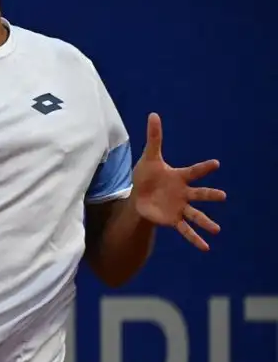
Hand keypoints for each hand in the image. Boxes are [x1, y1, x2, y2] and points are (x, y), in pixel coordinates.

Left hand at [132, 112, 226, 249]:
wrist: (139, 197)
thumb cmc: (147, 176)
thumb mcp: (149, 157)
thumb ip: (154, 137)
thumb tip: (153, 114)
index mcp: (179, 177)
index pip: (193, 171)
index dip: (204, 168)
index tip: (215, 164)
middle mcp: (184, 193)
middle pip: (199, 194)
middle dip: (209, 195)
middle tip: (222, 196)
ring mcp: (180, 207)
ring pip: (196, 214)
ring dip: (206, 222)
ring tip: (216, 230)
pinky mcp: (173, 219)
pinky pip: (186, 230)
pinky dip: (195, 238)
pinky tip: (205, 247)